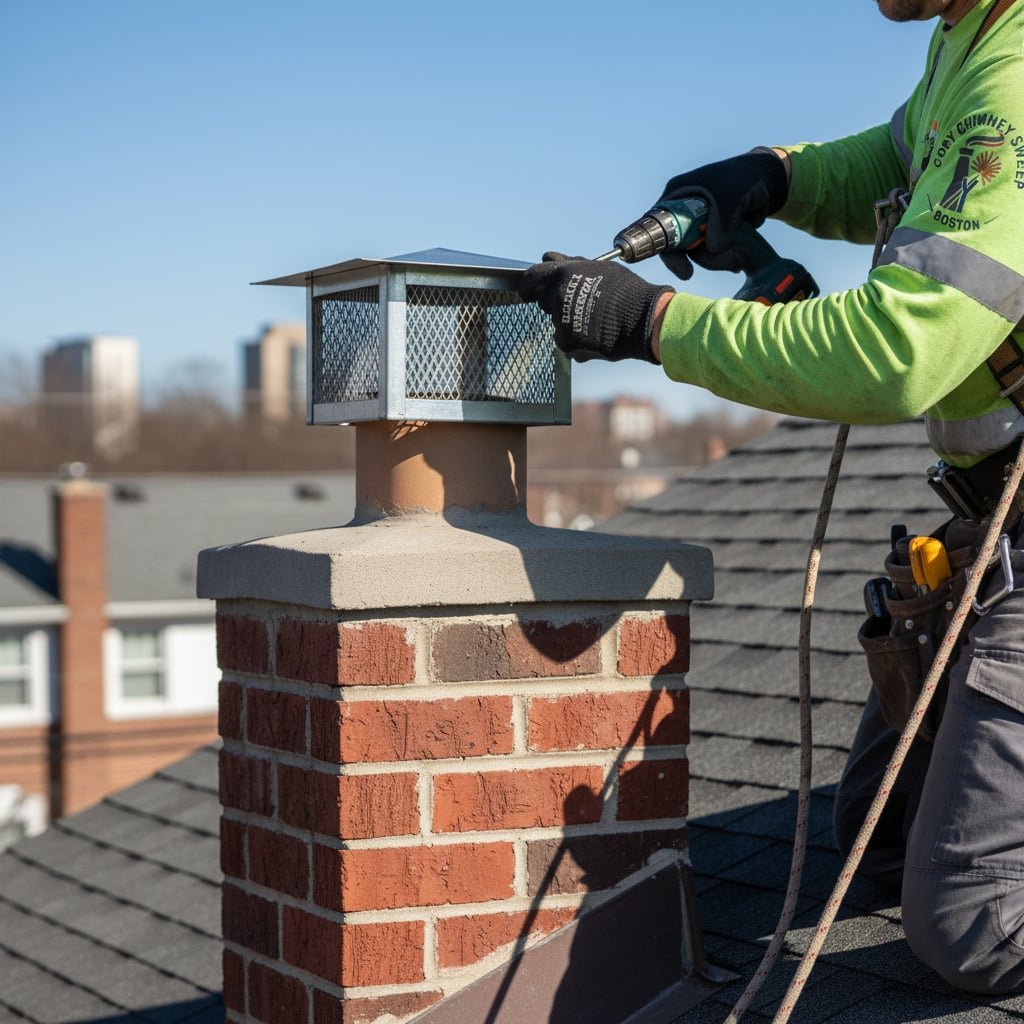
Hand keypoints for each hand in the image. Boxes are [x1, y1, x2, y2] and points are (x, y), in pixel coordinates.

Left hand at [518, 253, 672, 363]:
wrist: (642, 320)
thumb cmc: (624, 289)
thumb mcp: (598, 267)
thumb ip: (570, 263)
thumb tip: (549, 257)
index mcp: (561, 275)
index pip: (531, 278)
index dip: (529, 284)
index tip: (529, 290)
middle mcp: (556, 298)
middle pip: (545, 301)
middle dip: (557, 302)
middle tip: (579, 303)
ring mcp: (560, 322)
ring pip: (557, 322)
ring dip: (569, 321)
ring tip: (595, 319)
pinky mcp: (567, 343)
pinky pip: (565, 341)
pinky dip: (576, 339)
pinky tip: (595, 334)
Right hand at [657, 148, 788, 279]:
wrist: (766, 179)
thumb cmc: (744, 178)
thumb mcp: (732, 195)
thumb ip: (721, 220)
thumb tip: (713, 248)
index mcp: (676, 195)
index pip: (661, 229)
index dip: (669, 252)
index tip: (685, 270)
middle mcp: (681, 212)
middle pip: (678, 247)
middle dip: (702, 259)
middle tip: (726, 266)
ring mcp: (695, 225)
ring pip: (698, 253)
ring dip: (718, 261)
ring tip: (741, 257)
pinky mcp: (710, 234)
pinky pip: (712, 254)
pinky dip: (725, 259)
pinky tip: (740, 259)